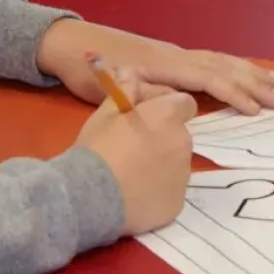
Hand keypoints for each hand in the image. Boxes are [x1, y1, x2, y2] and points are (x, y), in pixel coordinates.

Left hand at [37, 18, 273, 114]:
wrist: (73, 44)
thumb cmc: (90, 70)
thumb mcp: (113, 90)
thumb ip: (148, 96)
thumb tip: (182, 104)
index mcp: (167, 64)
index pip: (210, 79)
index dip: (235, 94)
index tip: (256, 109)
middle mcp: (178, 55)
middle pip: (224, 67)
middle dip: (255, 82)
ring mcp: (177, 53)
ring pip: (222, 61)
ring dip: (250, 71)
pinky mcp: (172, 56)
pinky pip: (212, 60)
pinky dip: (233, 66)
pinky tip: (243, 71)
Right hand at [73, 75, 196, 234]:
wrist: (88, 197)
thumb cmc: (97, 149)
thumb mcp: (106, 113)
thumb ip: (125, 90)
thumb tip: (130, 70)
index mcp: (169, 116)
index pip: (184, 104)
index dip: (168, 110)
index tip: (149, 119)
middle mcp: (184, 142)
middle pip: (179, 135)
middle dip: (163, 139)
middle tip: (134, 151)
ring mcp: (183, 175)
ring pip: (177, 164)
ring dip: (162, 166)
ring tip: (131, 177)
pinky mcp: (177, 203)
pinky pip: (171, 193)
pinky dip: (158, 193)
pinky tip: (134, 197)